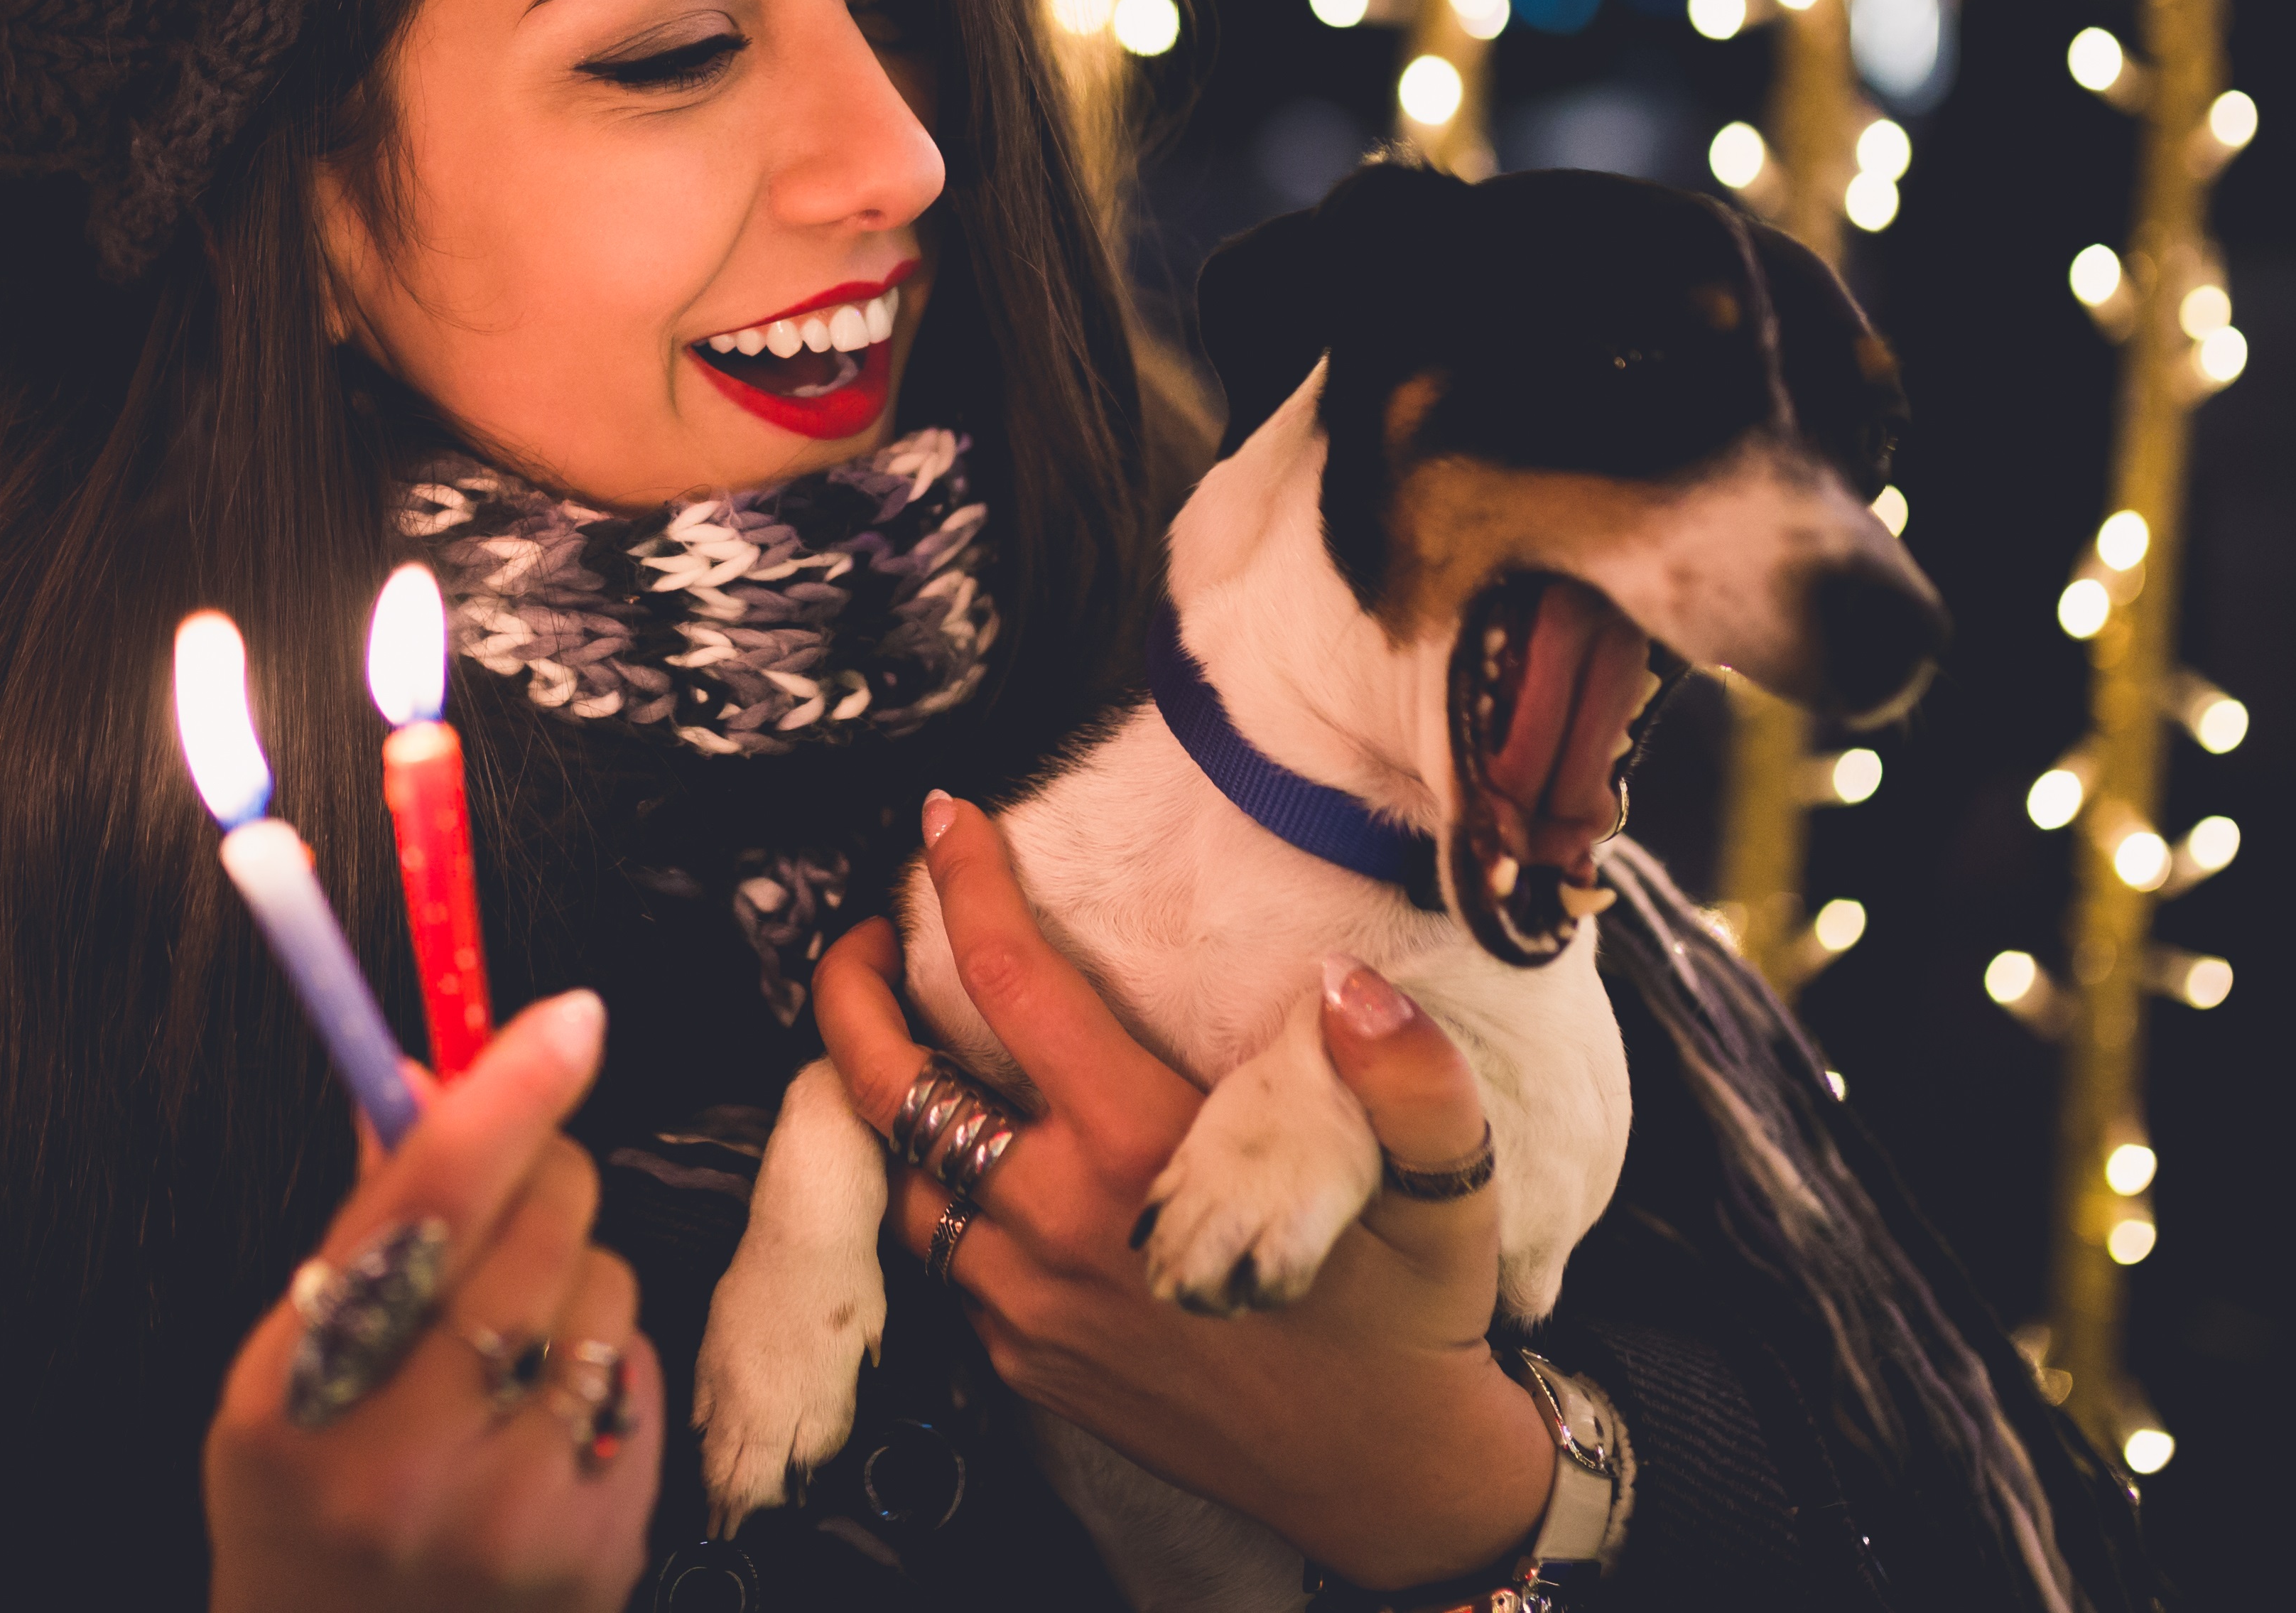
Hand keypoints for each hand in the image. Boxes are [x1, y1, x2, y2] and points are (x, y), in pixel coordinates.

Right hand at [205, 991, 664, 1612]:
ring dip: (575, 1281)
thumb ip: (361, 1228)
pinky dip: (604, 1366)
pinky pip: (641, 1373)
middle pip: (541, 1226)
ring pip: (607, 1289)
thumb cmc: (307, 1508)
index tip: (570, 1019)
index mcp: (304, 1399)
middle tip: (508, 1198)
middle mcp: (406, 1462)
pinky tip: (540, 1416)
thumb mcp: (281, 1377)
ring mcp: (512, 1515)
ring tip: (504, 1346)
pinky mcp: (599, 1548)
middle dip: (542, 1175)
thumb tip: (423, 1075)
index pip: (427, 1201)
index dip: (507, 1093)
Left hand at [811, 796, 1553, 1592]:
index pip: (1012, 986)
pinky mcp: (1024, 1362)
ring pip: (901, 1178)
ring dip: (882, 1099)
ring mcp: (1027, 1305)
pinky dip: (933, 1191)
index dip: (966, 885)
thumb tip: (1353, 987)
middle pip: (892, 1086)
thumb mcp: (1444, 1187)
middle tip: (866, 934)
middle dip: (851, 992)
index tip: (944, 821)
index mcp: (1143, 1156)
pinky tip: (969, 1151)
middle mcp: (1059, 1229)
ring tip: (900, 1035)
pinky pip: (942, 1260)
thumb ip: (1411, 1077)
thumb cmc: (1408, 1319)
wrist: (1386, 1475)